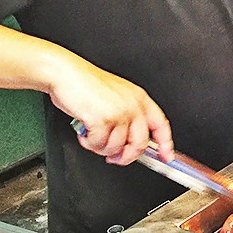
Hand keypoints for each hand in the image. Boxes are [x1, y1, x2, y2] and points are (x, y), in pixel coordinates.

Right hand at [47, 55, 172, 165]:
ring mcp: (120, 113)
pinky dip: (89, 143)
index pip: (161, 124)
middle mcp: (133, 105)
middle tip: (115, 158)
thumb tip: (132, 142)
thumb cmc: (86, 84)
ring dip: (101, 148)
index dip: (165, 143)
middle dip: (127, 156)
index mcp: (139, 98)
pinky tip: (84, 132)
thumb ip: (129, 117)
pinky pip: (99, 145)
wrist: (66, 73)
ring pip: (117, 147)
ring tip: (92, 136)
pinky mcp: (103, 120)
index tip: (166, 156)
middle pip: (140, 143)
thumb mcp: (117, 96)